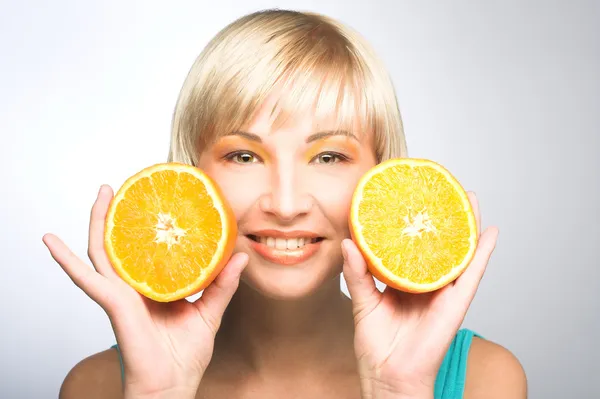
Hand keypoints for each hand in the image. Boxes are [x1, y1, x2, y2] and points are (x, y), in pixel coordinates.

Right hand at [43, 185, 247, 398]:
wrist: (172, 385)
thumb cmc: (185, 355)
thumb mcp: (210, 311)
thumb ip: (223, 284)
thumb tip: (241, 256)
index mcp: (154, 286)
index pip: (147, 249)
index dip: (148, 225)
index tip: (157, 200)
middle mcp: (133, 286)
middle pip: (120, 242)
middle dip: (119, 213)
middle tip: (123, 186)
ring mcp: (120, 293)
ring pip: (102, 250)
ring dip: (98, 221)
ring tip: (103, 193)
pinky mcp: (113, 304)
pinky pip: (86, 279)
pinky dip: (65, 260)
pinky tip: (51, 241)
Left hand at [342, 192, 497, 398]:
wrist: (389, 375)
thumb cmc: (377, 345)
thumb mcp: (362, 301)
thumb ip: (356, 273)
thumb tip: (348, 242)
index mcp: (404, 281)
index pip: (410, 246)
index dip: (412, 224)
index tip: (410, 199)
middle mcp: (426, 283)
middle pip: (438, 244)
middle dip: (442, 219)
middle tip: (443, 190)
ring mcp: (443, 291)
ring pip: (458, 252)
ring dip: (467, 226)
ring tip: (470, 198)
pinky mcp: (456, 303)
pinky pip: (473, 274)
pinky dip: (482, 253)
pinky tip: (490, 232)